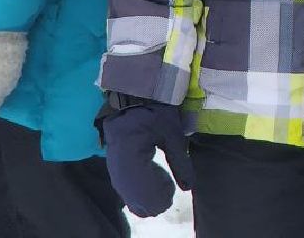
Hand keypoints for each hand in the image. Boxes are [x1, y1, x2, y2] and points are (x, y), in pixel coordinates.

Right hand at [99, 98, 193, 217]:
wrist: (132, 99)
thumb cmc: (154, 112)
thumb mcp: (172, 134)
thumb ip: (180, 162)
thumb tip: (188, 186)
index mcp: (132, 161)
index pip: (146, 197)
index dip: (162, 197)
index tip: (172, 186)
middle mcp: (119, 172)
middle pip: (139, 204)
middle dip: (157, 200)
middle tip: (169, 184)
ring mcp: (115, 173)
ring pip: (133, 200)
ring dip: (150, 197)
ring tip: (163, 180)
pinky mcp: (116, 170)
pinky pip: (128, 192)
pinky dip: (142, 192)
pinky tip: (154, 176)